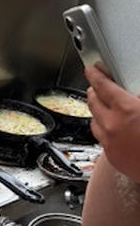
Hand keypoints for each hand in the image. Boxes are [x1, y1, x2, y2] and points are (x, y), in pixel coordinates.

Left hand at [85, 64, 139, 181]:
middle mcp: (112, 125)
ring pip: (94, 120)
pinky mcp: (110, 156)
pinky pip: (101, 137)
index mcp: (126, 109)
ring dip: (98, 111)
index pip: (102, 86)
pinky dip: (104, 129)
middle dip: (94, 91)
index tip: (91, 69)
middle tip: (97, 86)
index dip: (95, 75)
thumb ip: (139, 98)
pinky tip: (115, 128)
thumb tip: (135, 93)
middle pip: (93, 102)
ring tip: (106, 107)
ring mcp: (109, 142)